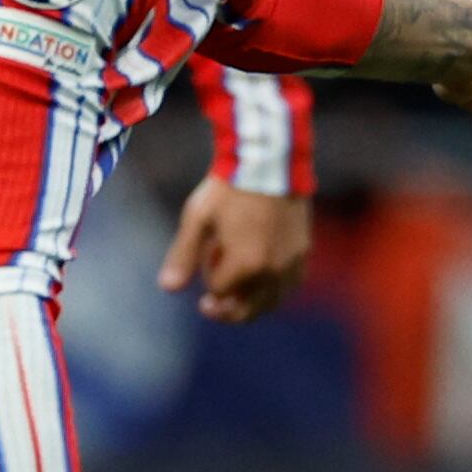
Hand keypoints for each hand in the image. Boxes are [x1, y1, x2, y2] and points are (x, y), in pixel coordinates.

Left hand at [158, 179, 312, 322]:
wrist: (270, 160)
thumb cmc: (229, 187)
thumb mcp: (198, 218)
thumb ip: (182, 256)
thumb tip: (167, 288)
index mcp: (245, 264)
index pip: (220, 292)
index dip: (207, 282)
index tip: (203, 260)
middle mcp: (272, 270)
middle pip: (247, 309)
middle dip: (226, 311)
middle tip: (209, 307)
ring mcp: (291, 263)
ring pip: (271, 302)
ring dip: (251, 304)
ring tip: (238, 297)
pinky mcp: (304, 252)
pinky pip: (289, 286)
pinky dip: (273, 291)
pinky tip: (263, 281)